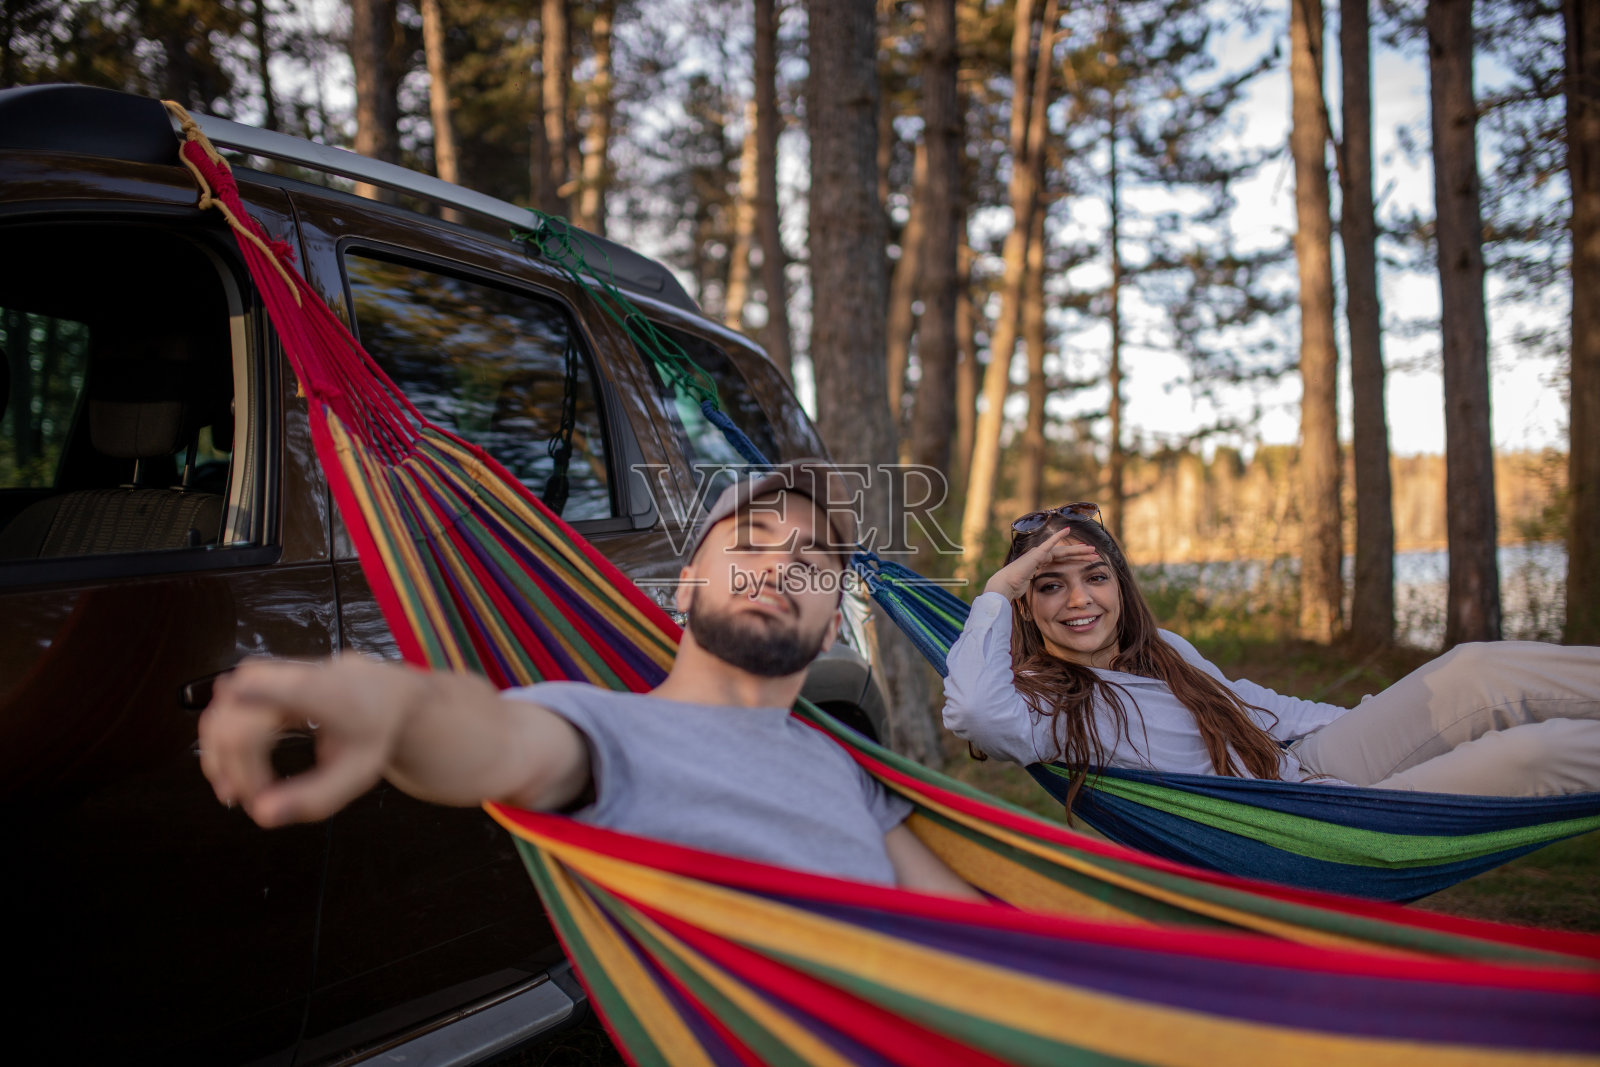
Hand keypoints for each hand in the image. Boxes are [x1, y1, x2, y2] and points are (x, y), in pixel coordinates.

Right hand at [198, 656, 425, 828]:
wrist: (383, 695)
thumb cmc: (373, 732)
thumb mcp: (358, 773)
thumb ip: (315, 798)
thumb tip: (263, 815)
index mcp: (319, 690)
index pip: (261, 695)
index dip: (236, 738)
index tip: (233, 785)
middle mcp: (288, 674)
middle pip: (232, 717)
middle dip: (230, 765)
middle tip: (245, 800)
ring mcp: (270, 672)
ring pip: (220, 710)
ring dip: (218, 755)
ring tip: (235, 792)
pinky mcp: (258, 677)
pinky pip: (224, 708)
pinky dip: (219, 743)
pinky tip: (231, 772)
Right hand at [982, 528, 1099, 600]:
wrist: (1005, 586)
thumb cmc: (1014, 589)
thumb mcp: (1032, 589)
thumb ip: (1038, 587)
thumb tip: (1042, 597)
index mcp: (1041, 564)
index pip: (1062, 560)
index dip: (1075, 560)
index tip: (1087, 561)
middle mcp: (1041, 556)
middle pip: (1065, 554)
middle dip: (1081, 554)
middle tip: (1095, 554)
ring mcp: (1039, 553)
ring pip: (1063, 550)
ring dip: (1078, 550)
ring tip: (1092, 549)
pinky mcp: (1037, 553)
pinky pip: (1050, 544)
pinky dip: (1058, 536)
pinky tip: (1068, 530)